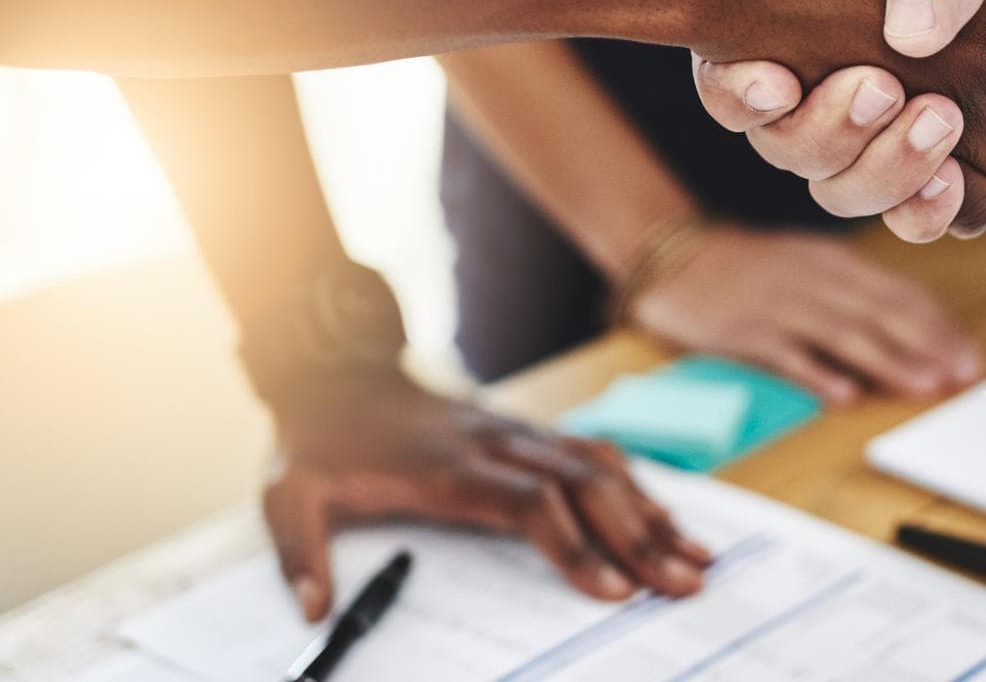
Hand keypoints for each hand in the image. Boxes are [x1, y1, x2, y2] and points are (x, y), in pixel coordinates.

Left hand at [259, 369, 710, 621]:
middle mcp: (497, 443)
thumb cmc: (318, 441)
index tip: (610, 590)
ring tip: (696, 558)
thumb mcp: (288, 495)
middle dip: (640, 539)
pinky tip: (669, 519)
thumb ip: (301, 554)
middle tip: (682, 585)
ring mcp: (519, 433)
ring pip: (602, 468)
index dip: (573, 545)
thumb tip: (314, 613)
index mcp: (448, 464)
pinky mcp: (528, 433)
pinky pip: (596, 455)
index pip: (528, 503)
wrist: (333, 372)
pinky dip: (639, 488)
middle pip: (585, 487)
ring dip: (653, 514)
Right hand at [631, 226, 979, 403]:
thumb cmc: (752, 271)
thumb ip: (856, 296)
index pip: (898, 294)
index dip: (937, 326)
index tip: (969, 356)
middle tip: (962, 374)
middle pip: (879, 313)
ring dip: (887, 361)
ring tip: (923, 385)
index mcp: (834, 263)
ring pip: (842, 333)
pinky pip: (785, 354)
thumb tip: (913, 334)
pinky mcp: (744, 331)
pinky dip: (816, 374)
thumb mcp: (809, 267)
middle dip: (926, 345)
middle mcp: (814, 279)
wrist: (677, 258)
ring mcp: (779, 304)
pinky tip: (844, 395)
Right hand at [685, 0, 985, 235]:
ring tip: (935, 124)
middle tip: (880, 91)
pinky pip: (938, 210)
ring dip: (880, 173)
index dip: (739, 86)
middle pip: (794, 141)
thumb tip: (910, 38)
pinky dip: (936, 208)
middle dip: (819, 137)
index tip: (768, 76)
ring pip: (854, 188)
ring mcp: (933, 109)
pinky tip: (950, 181)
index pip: (754, 56)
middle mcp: (878, 53)